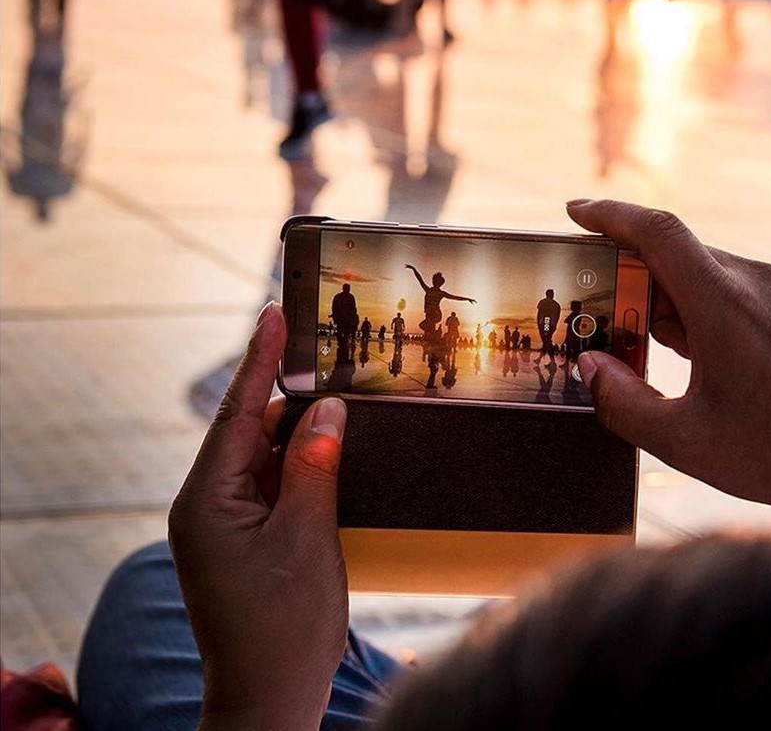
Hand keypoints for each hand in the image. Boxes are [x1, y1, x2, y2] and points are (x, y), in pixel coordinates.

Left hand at [168, 303, 348, 729]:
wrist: (268, 703)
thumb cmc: (284, 628)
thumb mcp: (307, 538)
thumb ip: (315, 466)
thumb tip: (327, 411)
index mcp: (206, 501)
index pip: (237, 413)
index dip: (259, 360)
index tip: (272, 312)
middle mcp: (204, 506)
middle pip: (247, 429)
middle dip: (285, 391)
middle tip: (317, 344)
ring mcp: (220, 525)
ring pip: (260, 455)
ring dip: (296, 429)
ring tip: (332, 390)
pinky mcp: (238, 540)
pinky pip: (267, 484)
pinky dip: (296, 462)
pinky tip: (326, 446)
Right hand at [567, 199, 770, 539]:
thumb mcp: (687, 443)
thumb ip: (624, 402)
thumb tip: (590, 365)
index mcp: (725, 306)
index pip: (656, 231)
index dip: (610, 215)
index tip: (577, 210)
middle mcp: (766, 280)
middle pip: (687, 261)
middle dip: (653, 290)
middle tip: (637, 333)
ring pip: (728, 277)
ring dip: (700, 305)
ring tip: (704, 363)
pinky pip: (768, 288)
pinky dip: (743, 312)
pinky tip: (753, 363)